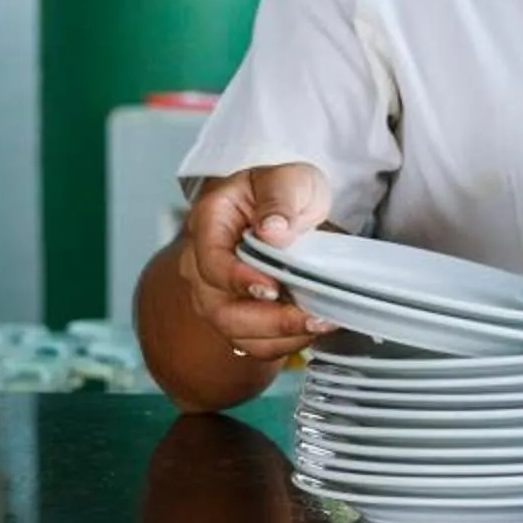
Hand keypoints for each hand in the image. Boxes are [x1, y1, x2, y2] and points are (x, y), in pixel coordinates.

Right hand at [177, 163, 336, 360]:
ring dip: (280, 336)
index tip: (272, 288)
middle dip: (267, 320)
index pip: (211, 262)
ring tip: (319, 325)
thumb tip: (272, 230)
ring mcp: (218, 294)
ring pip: (236, 332)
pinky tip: (311, 331)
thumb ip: (280, 199)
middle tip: (309, 317)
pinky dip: (284, 343)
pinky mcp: (239, 315)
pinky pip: (254, 342)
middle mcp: (203, 265)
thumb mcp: (288, 179)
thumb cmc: (282, 192)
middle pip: (220, 308)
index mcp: (209, 224)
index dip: (239, 280)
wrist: (286, 209)